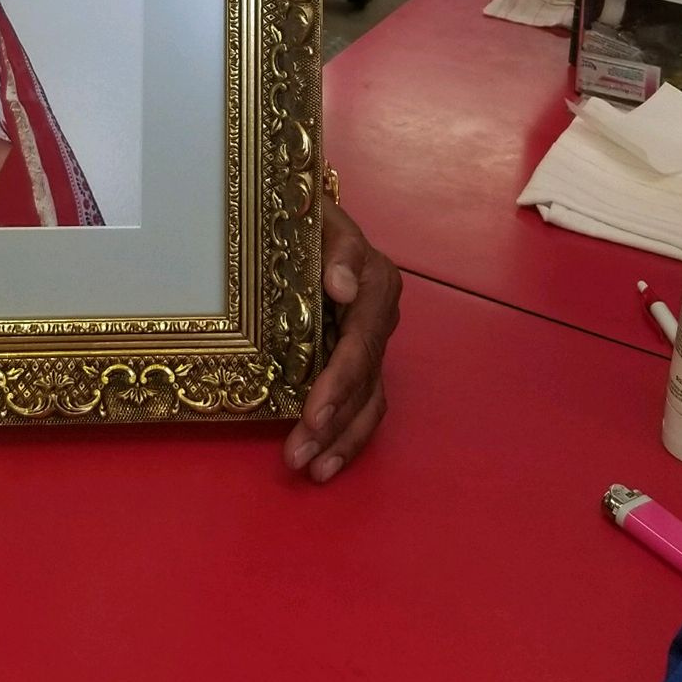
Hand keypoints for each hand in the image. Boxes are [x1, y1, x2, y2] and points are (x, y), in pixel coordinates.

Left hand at [284, 197, 400, 483]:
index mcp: (377, 282)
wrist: (308, 212)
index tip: (314, 412)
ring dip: (341, 440)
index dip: (339, 381)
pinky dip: (347, 436)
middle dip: (334, 422)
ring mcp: (372, 343)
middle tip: (300, 455)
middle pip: (364, 381)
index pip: (361, 342)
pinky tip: (324, 462)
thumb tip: (343, 286)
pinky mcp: (358, 360)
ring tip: (311, 470)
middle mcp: (380, 318)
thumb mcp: (319, 214)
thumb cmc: (308, 211)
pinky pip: (363, 404)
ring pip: (368, 402)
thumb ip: (337, 248)